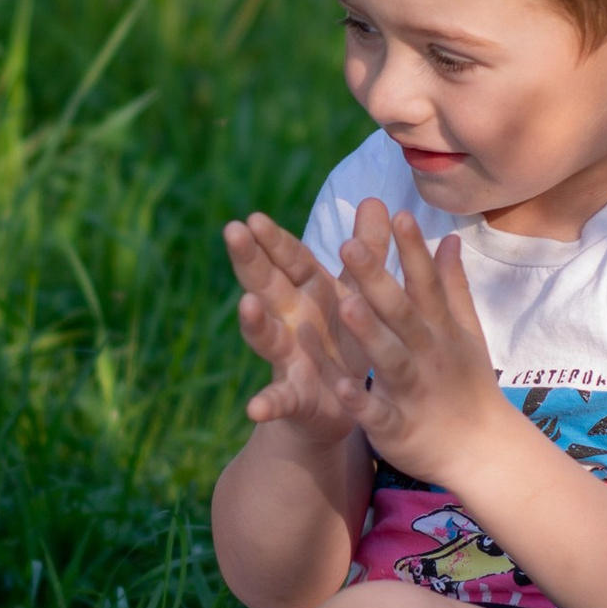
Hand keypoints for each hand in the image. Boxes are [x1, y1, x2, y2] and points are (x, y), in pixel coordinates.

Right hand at [223, 211, 369, 440]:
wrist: (341, 404)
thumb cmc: (345, 338)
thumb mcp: (357, 293)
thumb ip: (366, 251)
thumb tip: (374, 199)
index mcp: (309, 292)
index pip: (290, 259)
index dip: (274, 239)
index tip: (253, 217)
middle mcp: (288, 319)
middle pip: (266, 285)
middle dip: (249, 259)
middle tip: (232, 232)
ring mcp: (287, 358)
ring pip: (266, 336)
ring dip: (255, 322)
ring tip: (247, 306)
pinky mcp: (293, 396)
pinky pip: (278, 399)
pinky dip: (267, 403)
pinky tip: (254, 408)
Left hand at [330, 203, 508, 481]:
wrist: (483, 451)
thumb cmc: (467, 385)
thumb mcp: (467, 333)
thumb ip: (452, 286)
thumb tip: (450, 239)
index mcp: (440, 331)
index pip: (426, 283)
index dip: (413, 250)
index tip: (398, 213)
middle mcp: (427, 355)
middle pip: (402, 313)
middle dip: (377, 279)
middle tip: (350, 244)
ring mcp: (413, 391)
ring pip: (389, 358)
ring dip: (369, 332)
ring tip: (344, 304)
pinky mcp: (397, 428)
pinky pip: (377, 413)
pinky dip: (361, 401)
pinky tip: (340, 386)